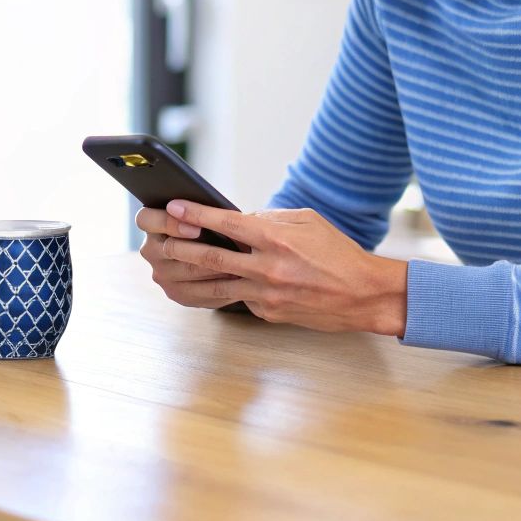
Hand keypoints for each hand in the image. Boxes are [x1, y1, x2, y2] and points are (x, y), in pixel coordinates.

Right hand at [135, 204, 241, 308]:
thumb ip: (205, 212)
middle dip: (200, 250)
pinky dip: (219, 285)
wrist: (221, 253)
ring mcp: (161, 275)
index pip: (146, 219)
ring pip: (187, 272)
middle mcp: (151, 250)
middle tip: (226, 250)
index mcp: (151, 223)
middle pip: (169, 249)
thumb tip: (221, 215)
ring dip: (215, 267)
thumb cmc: (212, 224)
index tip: (196, 228)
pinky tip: (237, 279)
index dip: (169, 223)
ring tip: (239, 265)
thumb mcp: (206, 214)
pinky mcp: (176, 294)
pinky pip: (197, 293)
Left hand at [148, 200, 408, 336]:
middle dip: (178, 246)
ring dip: (186, 276)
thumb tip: (236, 221)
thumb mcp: (305, 221)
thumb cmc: (336, 252)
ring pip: (214, 286)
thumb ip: (268, 220)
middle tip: (156, 239)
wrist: (363, 294)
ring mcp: (265, 294)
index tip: (172, 206)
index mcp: (275, 238)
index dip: (194, 213)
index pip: (225, 223)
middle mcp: (267, 267)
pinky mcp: (267, 313)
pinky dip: (223, 289)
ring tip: (165, 269)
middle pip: (210, 256)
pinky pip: (237, 299)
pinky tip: (206, 285)